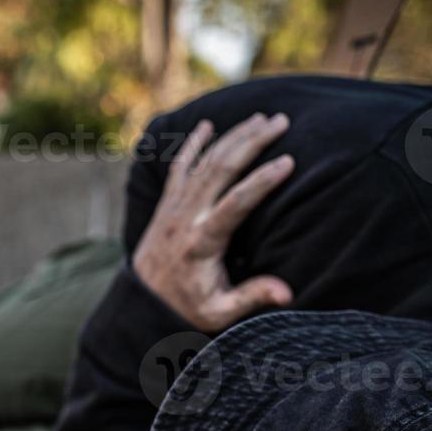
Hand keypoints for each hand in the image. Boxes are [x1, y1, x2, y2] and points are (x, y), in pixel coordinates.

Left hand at [131, 113, 295, 332]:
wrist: (142, 303)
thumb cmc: (187, 307)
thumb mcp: (219, 312)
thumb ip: (252, 297)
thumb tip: (288, 294)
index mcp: (202, 242)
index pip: (236, 204)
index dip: (262, 181)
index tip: (289, 162)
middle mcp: (186, 218)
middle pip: (220, 170)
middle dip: (252, 142)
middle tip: (282, 122)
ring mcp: (174, 207)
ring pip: (204, 162)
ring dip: (233, 137)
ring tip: (262, 118)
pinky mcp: (166, 204)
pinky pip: (178, 166)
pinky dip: (192, 144)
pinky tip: (207, 124)